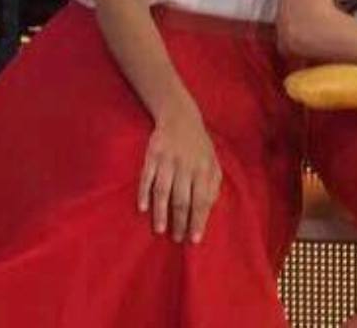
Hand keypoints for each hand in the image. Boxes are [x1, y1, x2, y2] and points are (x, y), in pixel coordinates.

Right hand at [139, 101, 222, 243]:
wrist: (180, 117)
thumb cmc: (199, 146)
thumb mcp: (213, 161)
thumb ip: (213, 184)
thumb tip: (209, 208)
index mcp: (204, 168)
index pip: (202, 199)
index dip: (198, 220)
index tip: (194, 239)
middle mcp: (187, 165)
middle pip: (183, 199)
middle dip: (180, 221)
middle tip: (177, 238)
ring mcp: (169, 160)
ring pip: (164, 190)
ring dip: (161, 212)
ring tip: (160, 230)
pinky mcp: (153, 155)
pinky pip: (147, 177)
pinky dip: (144, 193)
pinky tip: (143, 208)